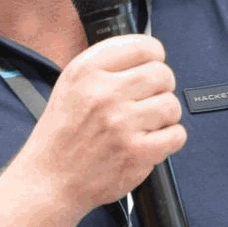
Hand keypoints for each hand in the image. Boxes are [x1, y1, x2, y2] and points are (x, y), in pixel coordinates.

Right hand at [18, 34, 185, 217]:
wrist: (50, 180)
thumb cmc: (60, 136)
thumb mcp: (69, 86)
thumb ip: (105, 66)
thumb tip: (146, 55)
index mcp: (86, 71)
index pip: (143, 46)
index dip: (155, 56)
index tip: (153, 65)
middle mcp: (104, 93)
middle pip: (162, 74)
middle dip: (162, 87)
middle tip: (149, 100)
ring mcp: (122, 123)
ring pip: (172, 105)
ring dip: (165, 116)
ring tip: (147, 124)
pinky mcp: (137, 152)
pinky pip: (177, 135)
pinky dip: (170, 139)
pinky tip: (152, 141)